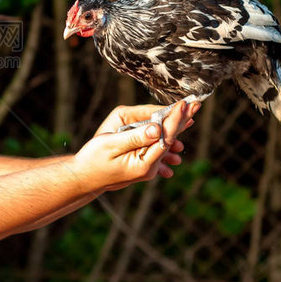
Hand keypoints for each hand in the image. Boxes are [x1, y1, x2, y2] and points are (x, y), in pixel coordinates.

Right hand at [74, 102, 199, 191]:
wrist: (84, 178)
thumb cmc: (92, 159)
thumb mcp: (110, 145)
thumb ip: (134, 137)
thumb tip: (158, 129)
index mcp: (143, 164)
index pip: (164, 137)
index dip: (174, 118)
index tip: (183, 103)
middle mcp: (150, 167)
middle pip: (170, 139)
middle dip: (182, 119)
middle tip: (196, 103)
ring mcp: (147, 167)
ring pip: (166, 142)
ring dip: (176, 125)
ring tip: (189, 111)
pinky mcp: (143, 164)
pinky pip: (158, 147)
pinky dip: (166, 133)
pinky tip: (174, 124)